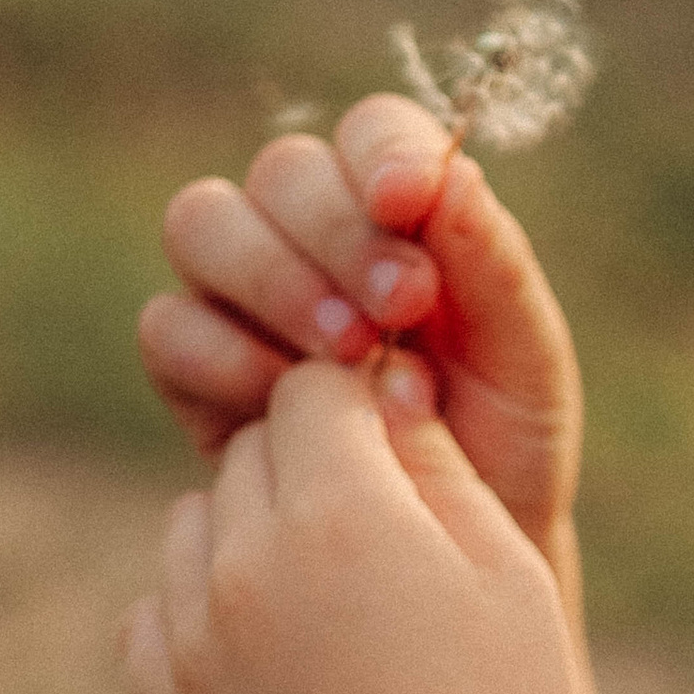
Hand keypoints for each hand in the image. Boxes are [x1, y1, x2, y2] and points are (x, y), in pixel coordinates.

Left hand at [121, 355, 588, 693]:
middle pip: (251, 449)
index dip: (362, 415)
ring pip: (195, 522)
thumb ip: (434, 464)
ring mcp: (193, 636)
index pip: (314, 391)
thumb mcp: (508, 578)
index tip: (397, 461)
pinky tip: (277, 662)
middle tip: (374, 544)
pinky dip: (206, 617)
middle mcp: (247, 562)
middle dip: (307, 472)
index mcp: (343, 514)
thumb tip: (377, 385)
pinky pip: (159, 610)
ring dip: (248, 538)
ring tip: (326, 609)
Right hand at [138, 95, 584, 564]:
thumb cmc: (499, 451)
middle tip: (398, 308)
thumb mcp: (524, 364)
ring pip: (203, 225)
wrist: (444, 562)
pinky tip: (281, 409)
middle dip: (336, 232)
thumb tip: (451, 175)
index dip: (381, 152)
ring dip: (272, 281)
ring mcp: (242, 293)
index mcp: (402, 212)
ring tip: (345, 358)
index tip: (407, 200)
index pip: (372, 131)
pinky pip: (169, 325)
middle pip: (283, 172)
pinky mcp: (192, 365)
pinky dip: (223, 356)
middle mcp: (310, 233)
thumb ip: (494, 268)